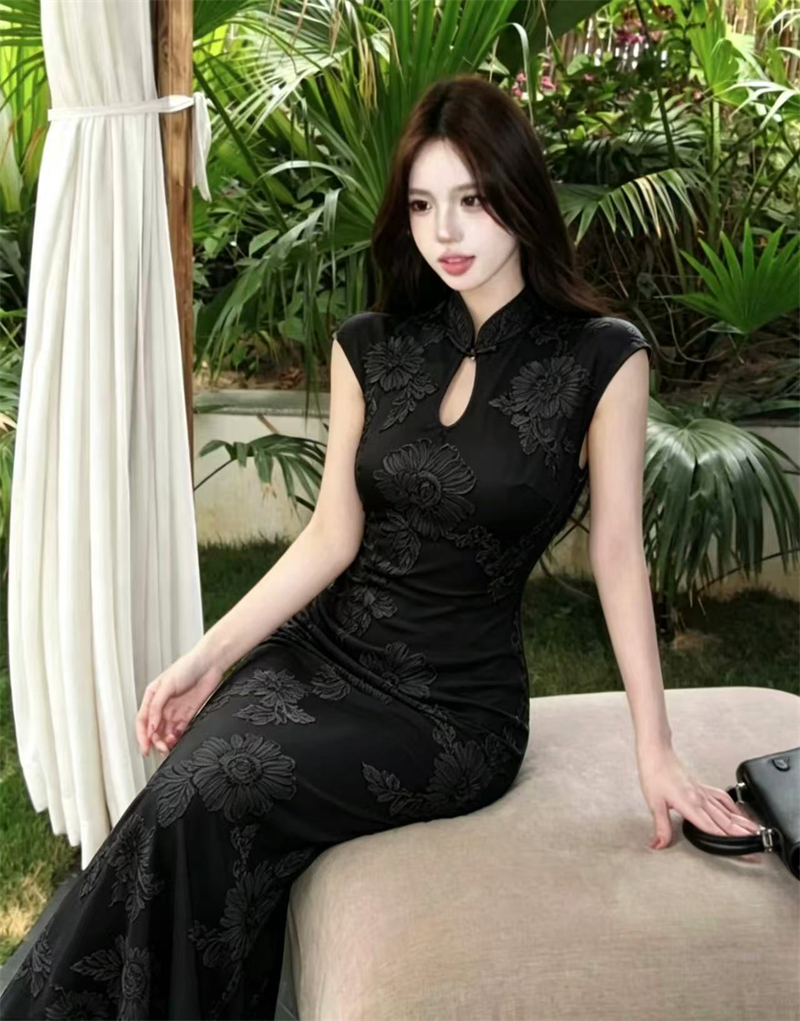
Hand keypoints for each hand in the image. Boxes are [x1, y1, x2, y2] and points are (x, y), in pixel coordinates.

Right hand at [135, 648, 223, 756]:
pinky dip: (177, 738)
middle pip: (154, 729)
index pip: (142, 721)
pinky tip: (178, 740)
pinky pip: (180, 730)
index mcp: (152, 697)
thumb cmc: (188, 666)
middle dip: (155, 741)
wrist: (210, 663)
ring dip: (166, 741)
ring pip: (166, 732)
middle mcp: (162, 705)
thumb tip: (151, 727)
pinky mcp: (188, 714)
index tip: (145, 749)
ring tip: (170, 745)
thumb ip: (157, 707)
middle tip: (161, 748)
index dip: (142, 736)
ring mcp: (175, 711)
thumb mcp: (166, 685)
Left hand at [636, 745, 762, 849]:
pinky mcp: (702, 786)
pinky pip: (723, 798)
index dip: (730, 844)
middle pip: (726, 822)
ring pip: (728, 811)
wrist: (657, 753)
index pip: (714, 830)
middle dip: (743, 838)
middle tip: (757, 850)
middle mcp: (701, 799)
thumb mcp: (654, 803)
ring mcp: (703, 792)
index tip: (745, 854)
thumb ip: (661, 827)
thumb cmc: (654, 774)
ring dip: (743, 823)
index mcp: (691, 805)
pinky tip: (739, 813)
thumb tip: (659, 845)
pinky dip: (734, 807)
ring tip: (756, 833)